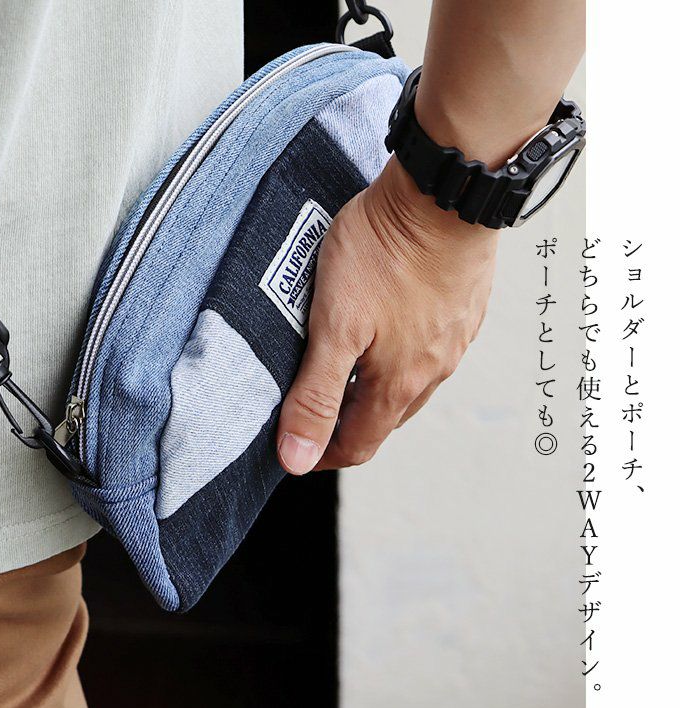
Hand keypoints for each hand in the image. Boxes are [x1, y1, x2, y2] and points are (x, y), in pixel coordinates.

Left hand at [276, 155, 498, 474]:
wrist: (443, 196)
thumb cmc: (385, 254)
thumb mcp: (334, 327)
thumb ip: (316, 394)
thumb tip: (296, 459)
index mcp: (398, 384)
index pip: (359, 445)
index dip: (324, 455)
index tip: (300, 450)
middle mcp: (432, 370)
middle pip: (385, 419)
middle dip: (349, 424)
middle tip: (318, 409)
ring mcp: (453, 340)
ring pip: (411, 385)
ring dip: (378, 390)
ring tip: (349, 369)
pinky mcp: (464, 309)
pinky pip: (432, 349)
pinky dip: (405, 356)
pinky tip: (391, 331)